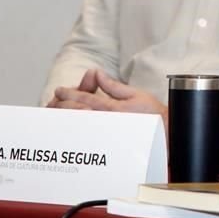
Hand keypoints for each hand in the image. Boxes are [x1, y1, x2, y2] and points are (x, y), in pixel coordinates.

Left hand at [48, 69, 169, 130]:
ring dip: (65, 117)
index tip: (60, 91)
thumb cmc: (152, 115)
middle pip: (77, 113)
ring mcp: (105, 134)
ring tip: (55, 112)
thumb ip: (113, 86)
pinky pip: (86, 135)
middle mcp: (106, 122)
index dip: (70, 94)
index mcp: (112, 109)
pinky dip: (74, 128)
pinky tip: (68, 125)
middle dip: (62, 106)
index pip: (86, 99)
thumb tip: (98, 75)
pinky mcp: (107, 142)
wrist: (165, 135)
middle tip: (53, 101)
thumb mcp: (135, 94)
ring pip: (79, 124)